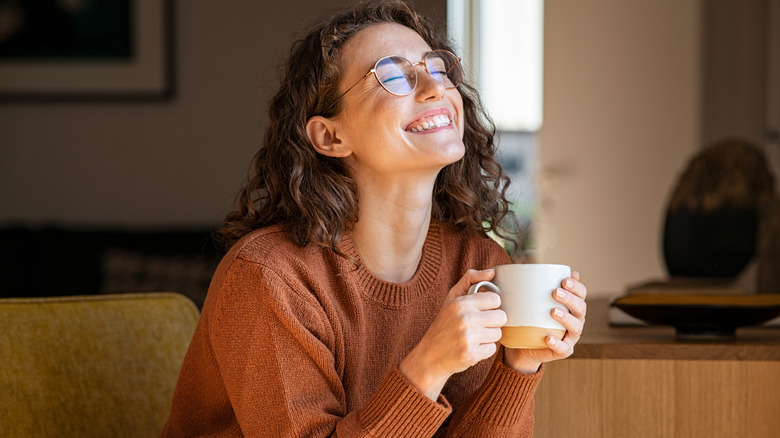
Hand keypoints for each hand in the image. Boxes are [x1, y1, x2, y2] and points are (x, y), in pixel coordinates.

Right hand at [399, 269, 507, 399]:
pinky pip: (492, 349)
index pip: (495, 299)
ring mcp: (468, 338)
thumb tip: (492, 271)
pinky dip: (484, 350)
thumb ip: (471, 279)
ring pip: (498, 334)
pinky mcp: (471, 354)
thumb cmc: (444, 324)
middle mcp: (465, 319)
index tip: (481, 311)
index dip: (490, 306)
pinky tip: (471, 348)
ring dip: (489, 337)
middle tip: (479, 325)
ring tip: (474, 337)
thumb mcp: (452, 298)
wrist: (430, 356)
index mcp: (461, 303)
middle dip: (492, 322)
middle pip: (501, 317)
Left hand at [503, 271, 586, 373]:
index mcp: (572, 306)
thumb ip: (534, 286)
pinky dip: (557, 343)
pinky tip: (548, 337)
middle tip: (555, 292)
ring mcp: (570, 337)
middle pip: (580, 308)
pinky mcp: (563, 351)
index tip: (564, 280)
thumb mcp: (531, 301)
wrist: (523, 346)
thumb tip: (532, 266)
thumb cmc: (530, 319)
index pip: (581, 294)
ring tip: (553, 311)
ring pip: (575, 327)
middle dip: (570, 299)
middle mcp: (575, 320)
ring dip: (566, 318)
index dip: (576, 287)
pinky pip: (563, 348)